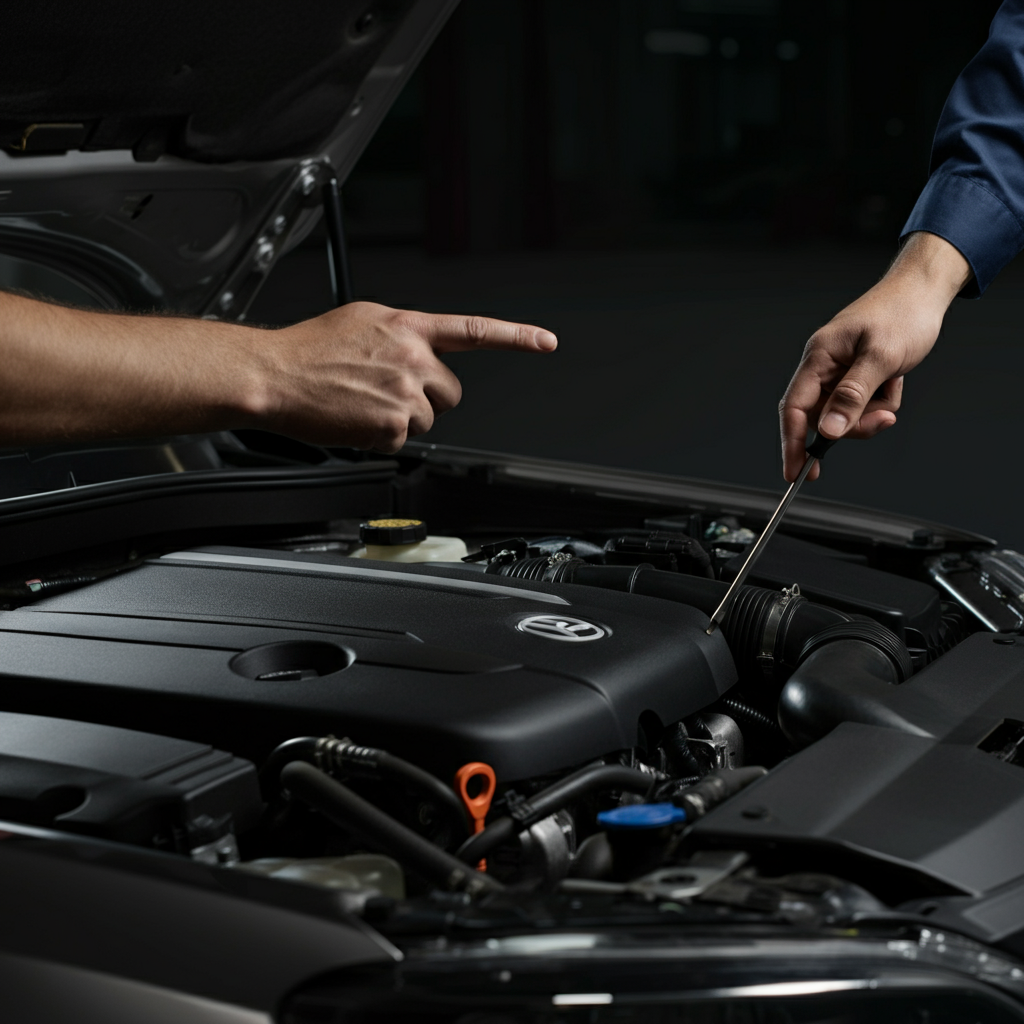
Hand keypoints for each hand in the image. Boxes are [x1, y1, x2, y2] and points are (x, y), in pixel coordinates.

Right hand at [253, 302, 556, 451]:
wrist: (275, 374)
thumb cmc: (310, 349)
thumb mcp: (363, 320)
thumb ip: (402, 333)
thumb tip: (421, 347)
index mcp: (409, 326)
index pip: (475, 330)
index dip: (516, 336)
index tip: (546, 341)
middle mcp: (413, 357)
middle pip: (451, 392)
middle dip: (428, 397)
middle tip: (390, 393)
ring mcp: (405, 393)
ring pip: (429, 419)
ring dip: (404, 419)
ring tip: (365, 403)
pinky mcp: (393, 425)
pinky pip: (402, 440)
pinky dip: (382, 437)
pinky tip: (356, 418)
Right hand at [779, 232, 970, 480]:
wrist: (925, 293)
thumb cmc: (902, 313)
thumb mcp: (881, 357)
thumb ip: (852, 396)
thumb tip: (828, 431)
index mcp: (819, 356)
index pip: (794, 407)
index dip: (792, 443)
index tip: (796, 472)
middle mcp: (824, 367)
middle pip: (821, 417)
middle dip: (852, 426)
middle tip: (883, 421)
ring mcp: (839, 373)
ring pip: (844, 416)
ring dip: (871, 413)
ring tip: (893, 389)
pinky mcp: (855, 378)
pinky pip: (861, 407)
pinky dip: (880, 403)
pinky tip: (894, 382)